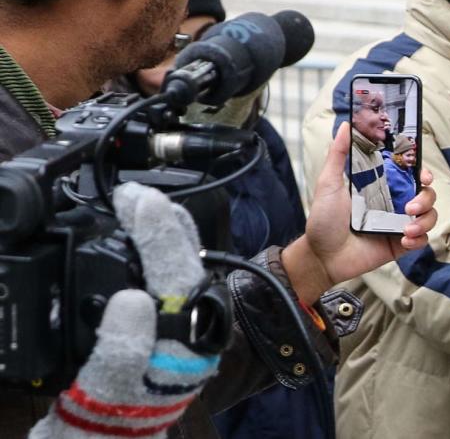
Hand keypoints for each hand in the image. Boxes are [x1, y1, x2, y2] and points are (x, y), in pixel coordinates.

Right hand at [34, 184, 224, 437]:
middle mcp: (188, 339)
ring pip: (182, 276)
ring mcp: (179, 337)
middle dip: (163, 227)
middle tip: (133, 193)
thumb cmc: (102, 429)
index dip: (158, 236)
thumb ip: (120, 353)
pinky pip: (168, 288)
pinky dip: (156, 257)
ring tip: (142, 204)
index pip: (175, 278)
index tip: (136, 203)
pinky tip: (143, 237)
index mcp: (178, 348)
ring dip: (165, 237)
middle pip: (185, 270)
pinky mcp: (164, 338)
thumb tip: (133, 301)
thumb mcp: (106, 395)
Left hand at [283, 122, 437, 303]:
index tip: (424, 175)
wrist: (322, 256)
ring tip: (406, 229)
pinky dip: (419, 238)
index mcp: (382, 186)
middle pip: (427, 194)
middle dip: (427, 198)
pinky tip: (403, 240)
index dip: (423, 172)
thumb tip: (347, 124)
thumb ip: (339, 154)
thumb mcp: (328, 183)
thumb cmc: (323, 219)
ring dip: (425, 220)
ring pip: (430, 216)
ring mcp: (399, 224)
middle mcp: (394, 203)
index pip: (411, 174)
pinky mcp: (400, 244)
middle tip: (410, 207)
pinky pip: (423, 239)